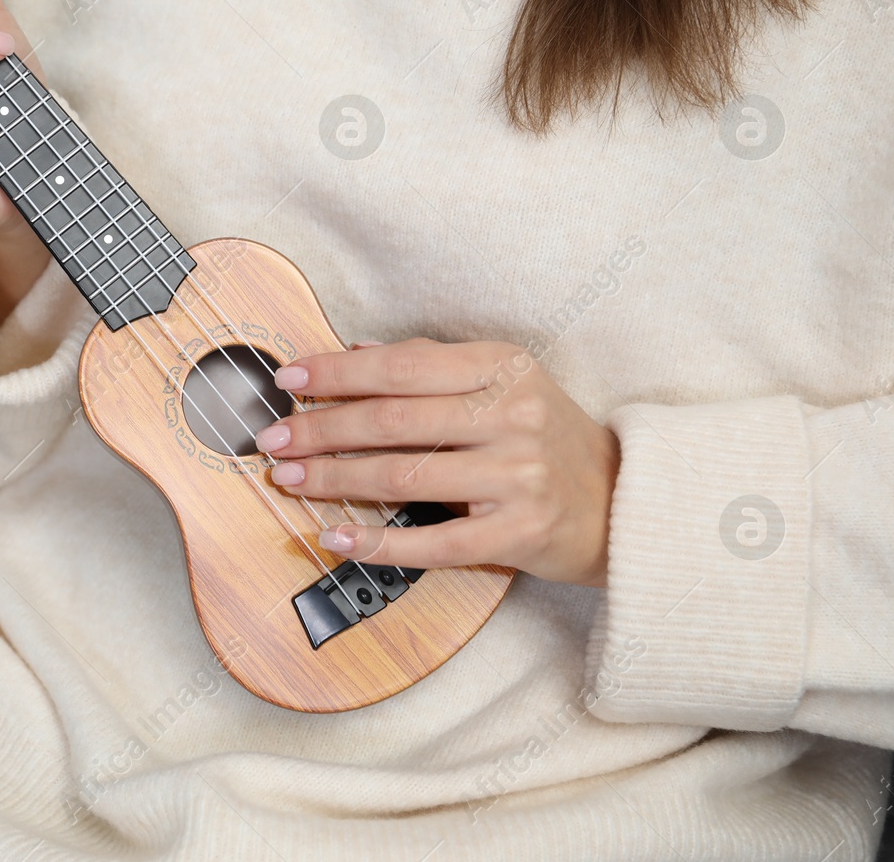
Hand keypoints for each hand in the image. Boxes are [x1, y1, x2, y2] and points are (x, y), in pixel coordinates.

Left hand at [255, 339, 618, 586]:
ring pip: (403, 476)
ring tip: (288, 478)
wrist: (621, 502)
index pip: (401, 367)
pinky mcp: (518, 534)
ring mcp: (518, 477)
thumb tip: (353, 351)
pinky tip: (333, 535)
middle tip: (272, 438)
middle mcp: (512, 416)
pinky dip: (376, 541)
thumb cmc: (545, 437)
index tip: (287, 379)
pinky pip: (432, 542)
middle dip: (320, 429)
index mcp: (503, 367)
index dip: (336, 372)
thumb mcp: (503, 382)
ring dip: (333, 478)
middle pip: (392, 421)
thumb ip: (432, 365)